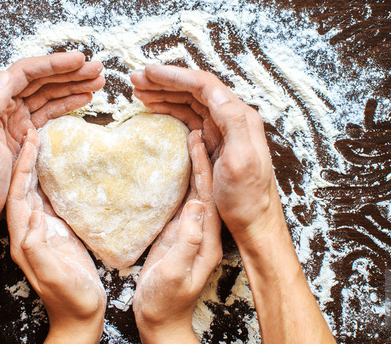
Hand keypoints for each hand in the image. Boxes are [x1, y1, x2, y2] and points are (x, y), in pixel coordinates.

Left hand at [0, 52, 104, 233]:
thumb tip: (4, 75)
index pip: (25, 73)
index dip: (53, 64)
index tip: (79, 60)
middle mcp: (3, 106)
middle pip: (40, 80)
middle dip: (69, 72)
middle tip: (96, 69)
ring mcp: (15, 119)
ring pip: (48, 93)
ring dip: (73, 85)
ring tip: (97, 82)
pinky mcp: (25, 133)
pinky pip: (49, 111)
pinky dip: (68, 103)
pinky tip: (84, 100)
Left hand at [7, 131, 106, 337]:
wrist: (80, 317)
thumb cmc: (69, 299)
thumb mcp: (53, 276)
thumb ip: (38, 249)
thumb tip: (31, 217)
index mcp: (24, 238)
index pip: (19, 195)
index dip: (22, 167)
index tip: (30, 141)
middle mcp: (30, 230)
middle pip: (23, 187)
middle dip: (25, 158)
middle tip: (34, 130)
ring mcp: (43, 231)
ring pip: (36, 190)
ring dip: (37, 165)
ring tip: (45, 140)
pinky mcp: (57, 232)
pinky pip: (52, 199)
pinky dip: (53, 179)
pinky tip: (61, 167)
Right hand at [131, 65, 281, 243]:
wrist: (254, 223)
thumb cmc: (248, 198)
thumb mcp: (242, 161)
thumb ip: (232, 123)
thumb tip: (216, 93)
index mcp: (239, 117)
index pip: (204, 85)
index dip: (175, 76)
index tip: (149, 73)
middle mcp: (232, 118)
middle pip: (195, 89)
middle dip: (165, 81)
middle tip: (136, 79)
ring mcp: (223, 130)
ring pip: (190, 102)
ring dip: (165, 93)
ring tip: (139, 92)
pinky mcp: (215, 142)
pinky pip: (190, 118)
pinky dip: (171, 109)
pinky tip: (155, 109)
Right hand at [133, 130, 221, 332]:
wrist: (162, 321)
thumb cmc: (167, 301)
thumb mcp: (176, 274)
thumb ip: (187, 242)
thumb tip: (195, 207)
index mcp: (207, 234)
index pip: (208, 190)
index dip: (204, 161)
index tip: (196, 135)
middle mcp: (203, 226)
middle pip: (206, 181)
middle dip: (201, 151)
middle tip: (192, 122)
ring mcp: (192, 227)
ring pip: (195, 184)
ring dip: (192, 158)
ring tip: (184, 130)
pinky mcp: (179, 230)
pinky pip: (182, 194)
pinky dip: (179, 173)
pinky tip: (173, 159)